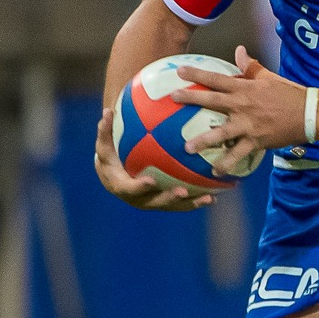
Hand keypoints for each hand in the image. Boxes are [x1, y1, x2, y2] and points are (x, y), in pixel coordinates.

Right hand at [93, 108, 213, 210]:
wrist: (115, 176)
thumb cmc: (110, 157)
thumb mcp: (104, 145)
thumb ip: (105, 131)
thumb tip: (107, 111)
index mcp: (122, 187)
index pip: (130, 189)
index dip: (140, 187)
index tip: (150, 181)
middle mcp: (139, 199)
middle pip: (155, 202)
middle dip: (170, 198)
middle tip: (183, 191)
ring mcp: (153, 202)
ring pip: (174, 206)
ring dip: (191, 203)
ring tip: (209, 198)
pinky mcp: (166, 203)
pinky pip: (183, 203)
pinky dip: (198, 200)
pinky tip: (215, 195)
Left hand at [175, 45, 305, 174]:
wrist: (309, 113)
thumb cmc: (289, 94)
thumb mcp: (269, 77)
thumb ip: (251, 67)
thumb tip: (239, 51)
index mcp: (245, 89)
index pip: (216, 78)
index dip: (197, 74)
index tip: (179, 71)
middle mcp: (242, 106)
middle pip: (211, 100)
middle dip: (191, 98)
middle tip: (172, 98)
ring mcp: (248, 125)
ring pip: (221, 133)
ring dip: (203, 141)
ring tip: (188, 148)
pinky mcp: (256, 141)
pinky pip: (238, 154)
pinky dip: (227, 163)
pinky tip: (215, 171)